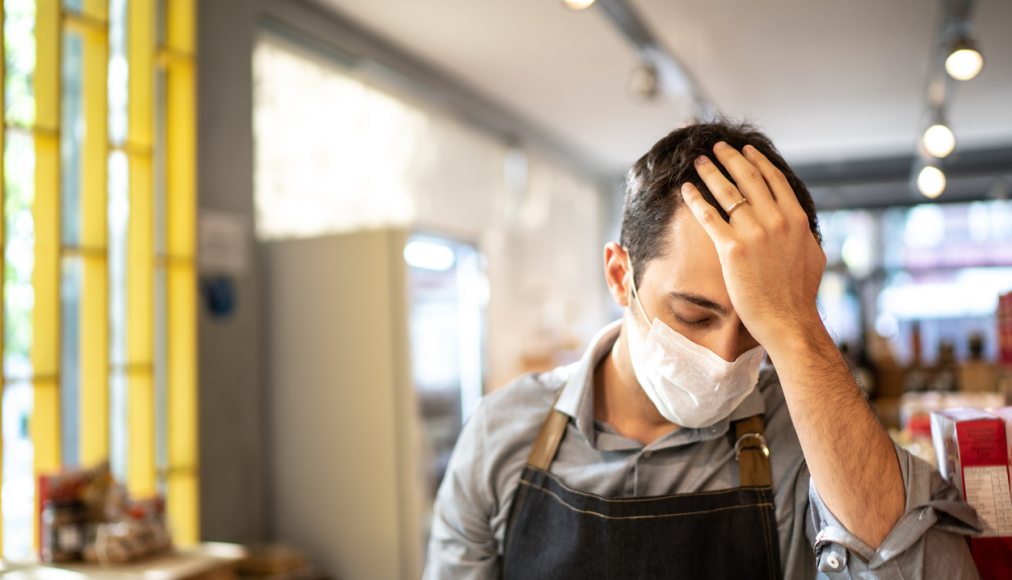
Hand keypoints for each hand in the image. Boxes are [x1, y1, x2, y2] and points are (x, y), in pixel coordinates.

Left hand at [680, 142, 826, 351]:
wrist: (788, 320)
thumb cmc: (799, 294)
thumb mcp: (813, 254)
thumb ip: (804, 233)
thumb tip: (800, 222)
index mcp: (796, 218)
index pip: (774, 179)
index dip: (756, 160)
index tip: (745, 150)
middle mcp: (776, 220)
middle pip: (748, 178)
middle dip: (730, 159)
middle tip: (717, 147)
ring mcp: (754, 233)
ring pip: (727, 192)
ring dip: (710, 173)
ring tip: (699, 162)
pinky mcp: (732, 249)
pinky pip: (709, 216)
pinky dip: (696, 199)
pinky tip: (686, 189)